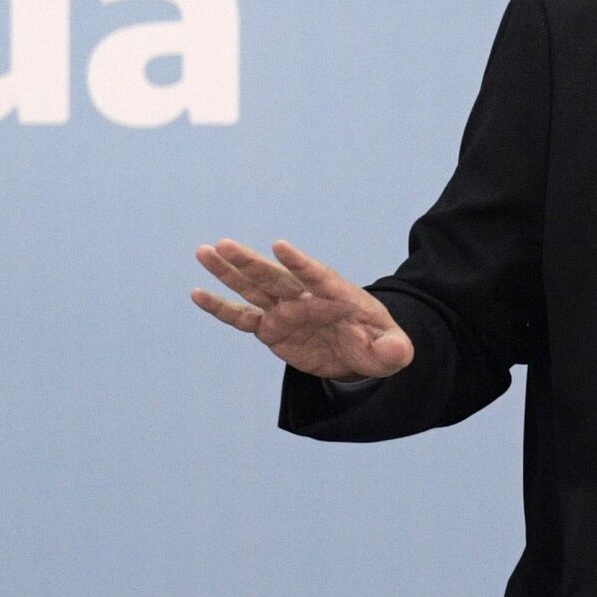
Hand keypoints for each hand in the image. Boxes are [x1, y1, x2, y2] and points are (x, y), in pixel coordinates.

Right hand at [190, 238, 413, 382]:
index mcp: (336, 295)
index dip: (299, 263)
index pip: (316, 276)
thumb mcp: (392, 351)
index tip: (279, 246)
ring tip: (204, 252)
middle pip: (275, 277)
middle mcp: (305, 298)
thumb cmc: (378, 345)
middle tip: (224, 244)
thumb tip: (400, 351)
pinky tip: (196, 293)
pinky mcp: (271, 328)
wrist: (358, 351)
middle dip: (250, 263)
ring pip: (253, 289)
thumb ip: (393, 349)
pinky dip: (220, 308)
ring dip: (228, 272)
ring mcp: (285, 311)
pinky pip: (242, 318)